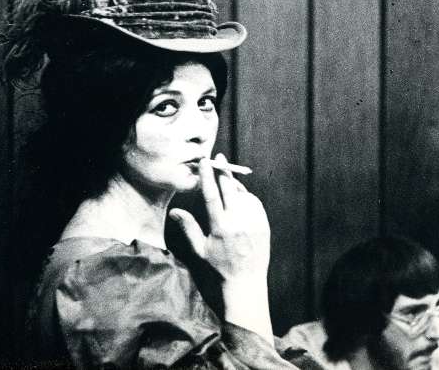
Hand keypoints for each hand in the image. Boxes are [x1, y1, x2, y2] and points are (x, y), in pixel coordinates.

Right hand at [168, 153, 272, 342]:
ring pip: (243, 194)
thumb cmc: (219, 266)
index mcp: (220, 227)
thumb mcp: (200, 250)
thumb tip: (174, 211)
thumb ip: (188, 228)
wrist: (246, 282)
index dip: (208, 176)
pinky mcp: (264, 224)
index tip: (205, 162)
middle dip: (223, 171)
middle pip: (229, 188)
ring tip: (227, 184)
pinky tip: (240, 198)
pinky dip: (247, 197)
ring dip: (234, 185)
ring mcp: (253, 222)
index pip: (212, 195)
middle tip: (219, 158)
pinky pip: (255, 202)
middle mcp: (238, 222)